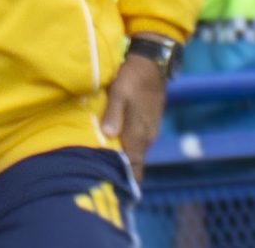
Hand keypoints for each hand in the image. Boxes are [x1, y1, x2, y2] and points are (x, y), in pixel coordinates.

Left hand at [98, 53, 166, 182]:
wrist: (153, 62)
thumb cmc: (133, 77)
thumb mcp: (119, 92)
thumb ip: (113, 114)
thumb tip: (107, 135)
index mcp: (139, 134)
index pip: (134, 168)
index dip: (126, 182)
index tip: (115, 193)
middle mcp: (146, 136)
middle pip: (133, 162)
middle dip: (121, 171)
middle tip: (101, 179)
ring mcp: (148, 129)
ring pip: (135, 150)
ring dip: (123, 157)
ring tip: (103, 162)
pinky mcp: (147, 120)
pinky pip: (136, 140)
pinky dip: (126, 145)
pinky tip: (113, 141)